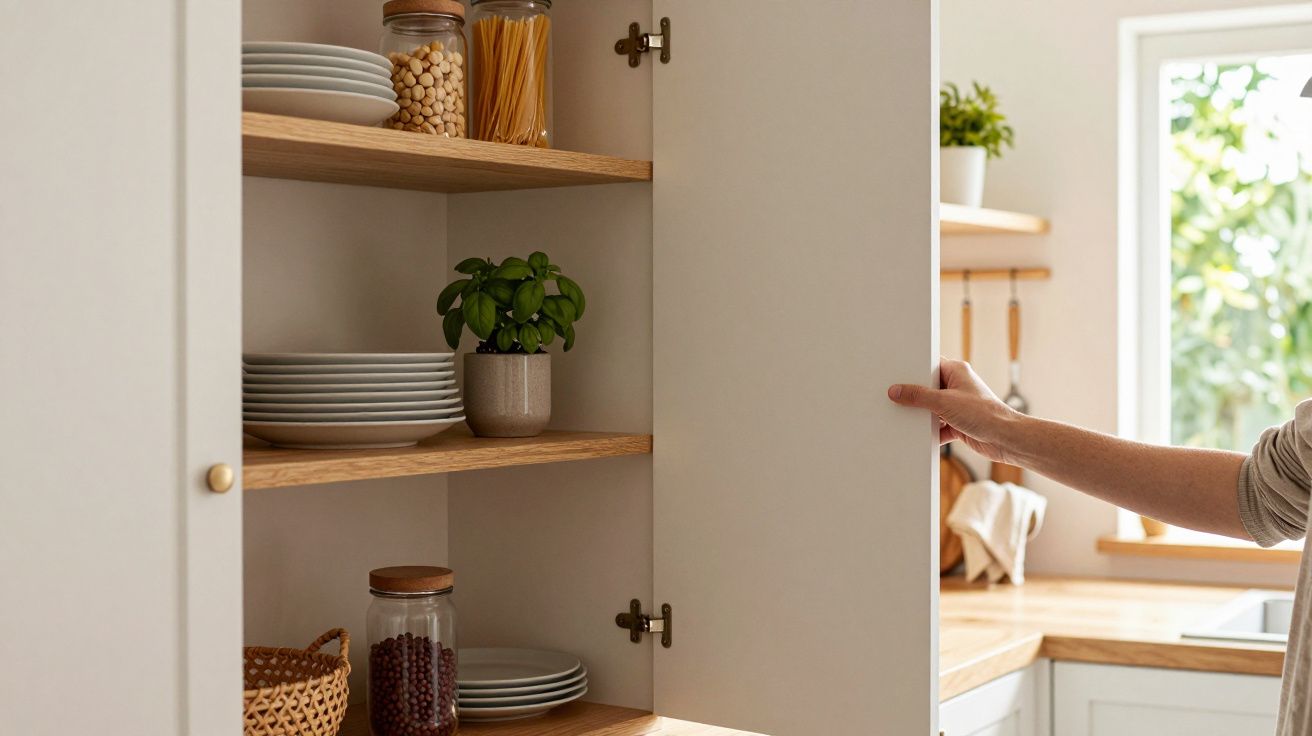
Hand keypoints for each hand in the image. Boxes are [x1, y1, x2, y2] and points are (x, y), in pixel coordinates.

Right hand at [887, 359, 1019, 462]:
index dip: (912, 371)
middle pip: (927, 389)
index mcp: (956, 371)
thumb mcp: (944, 402)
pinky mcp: (958, 423)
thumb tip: (897, 391)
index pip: (928, 366)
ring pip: (931, 409)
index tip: (896, 377)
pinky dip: (931, 432)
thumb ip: (918, 396)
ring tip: (910, 420)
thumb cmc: (984, 414)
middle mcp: (957, 386)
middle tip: (898, 400)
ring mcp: (957, 406)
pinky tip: (922, 435)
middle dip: (915, 398)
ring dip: (923, 417)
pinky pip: (937, 426)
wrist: (1005, 439)